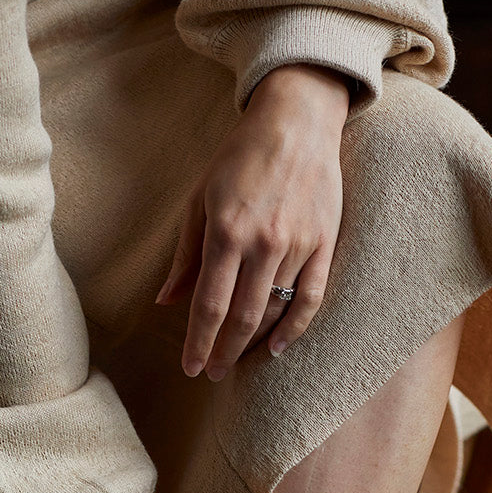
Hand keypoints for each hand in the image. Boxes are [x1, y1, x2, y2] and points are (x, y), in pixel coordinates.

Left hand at [156, 63, 348, 380]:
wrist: (297, 119)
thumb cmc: (240, 157)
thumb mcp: (200, 198)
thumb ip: (185, 254)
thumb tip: (166, 302)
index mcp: (226, 232)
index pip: (209, 304)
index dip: (198, 342)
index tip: (190, 368)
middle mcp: (263, 243)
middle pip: (242, 317)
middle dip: (224, 352)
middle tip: (212, 373)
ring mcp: (298, 244)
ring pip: (275, 310)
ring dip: (253, 343)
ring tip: (237, 360)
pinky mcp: (325, 243)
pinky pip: (311, 297)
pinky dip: (295, 328)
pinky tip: (278, 347)